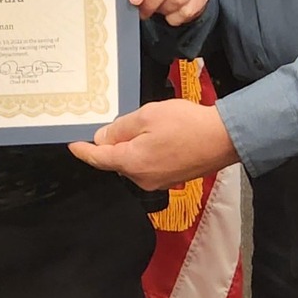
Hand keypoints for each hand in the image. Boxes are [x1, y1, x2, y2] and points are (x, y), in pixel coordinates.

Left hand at [70, 98, 236, 191]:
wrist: (224, 139)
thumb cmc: (186, 124)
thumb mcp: (147, 116)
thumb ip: (120, 128)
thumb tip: (102, 139)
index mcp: (131, 163)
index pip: (98, 159)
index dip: (84, 152)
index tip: (73, 146)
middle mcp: (141, 179)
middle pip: (116, 162)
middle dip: (113, 145)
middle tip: (120, 124)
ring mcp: (157, 182)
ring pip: (133, 164)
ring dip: (132, 148)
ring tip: (147, 127)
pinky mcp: (171, 180)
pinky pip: (148, 166)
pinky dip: (146, 153)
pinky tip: (158, 139)